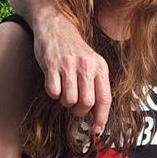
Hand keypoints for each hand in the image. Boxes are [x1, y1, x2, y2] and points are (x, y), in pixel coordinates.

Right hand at [33, 11, 110, 132]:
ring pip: (69, 100)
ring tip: (65, 90)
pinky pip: (53, 92)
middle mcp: (87, 66)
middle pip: (86, 103)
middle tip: (74, 106)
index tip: (96, 131)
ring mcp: (69, 66)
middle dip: (79, 111)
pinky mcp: (51, 65)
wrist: (56, 26)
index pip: (105, 99)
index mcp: (100, 67)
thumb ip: (96, 86)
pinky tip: (54, 82)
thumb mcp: (92, 64)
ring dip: (65, 101)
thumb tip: (97, 116)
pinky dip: (52, 93)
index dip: (101, 118)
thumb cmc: (75, 50)